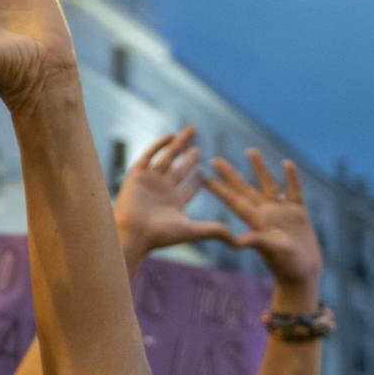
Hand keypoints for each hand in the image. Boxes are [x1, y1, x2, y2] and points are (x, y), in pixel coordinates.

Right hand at [114, 128, 231, 256]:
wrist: (133, 234)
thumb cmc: (161, 236)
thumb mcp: (193, 231)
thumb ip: (216, 231)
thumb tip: (240, 243)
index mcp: (174, 204)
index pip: (188, 188)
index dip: (197, 179)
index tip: (205, 170)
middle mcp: (162, 192)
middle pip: (178, 171)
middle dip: (188, 160)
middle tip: (198, 149)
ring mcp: (149, 182)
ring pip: (167, 158)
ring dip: (178, 145)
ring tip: (191, 130)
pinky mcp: (137, 176)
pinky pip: (148, 156)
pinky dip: (159, 145)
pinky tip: (171, 136)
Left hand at [204, 150, 324, 293]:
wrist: (303, 273)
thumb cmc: (286, 265)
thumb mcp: (271, 251)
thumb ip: (257, 242)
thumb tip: (237, 242)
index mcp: (256, 221)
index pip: (234, 201)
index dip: (219, 189)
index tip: (203, 176)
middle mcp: (266, 213)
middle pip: (245, 188)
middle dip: (231, 174)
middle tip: (215, 159)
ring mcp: (282, 211)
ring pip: (269, 184)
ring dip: (260, 168)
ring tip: (250, 151)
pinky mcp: (299, 212)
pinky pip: (295, 190)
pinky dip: (292, 177)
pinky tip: (286, 163)